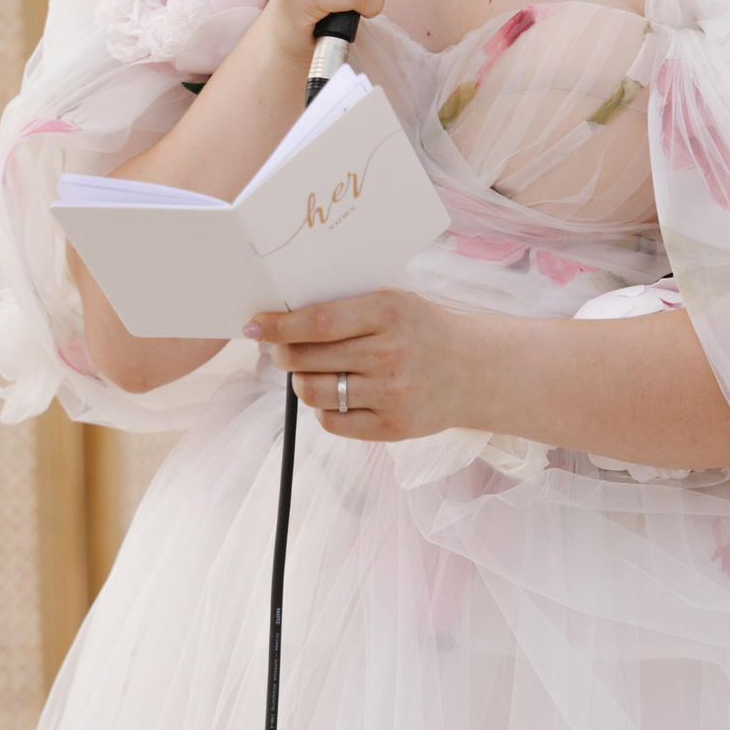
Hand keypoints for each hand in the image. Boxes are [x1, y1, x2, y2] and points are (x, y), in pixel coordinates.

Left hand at [251, 289, 488, 441]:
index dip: (280, 326)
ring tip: (310, 372)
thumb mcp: (393, 302)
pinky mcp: (391, 427)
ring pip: (313, 392)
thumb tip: (284, 317)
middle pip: (307, 358)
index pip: (318, 322)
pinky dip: (323, 409)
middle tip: (280, 350)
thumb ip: (346, 307)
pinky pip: (331, 422)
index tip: (256, 326)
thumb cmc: (422, 330)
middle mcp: (389, 353)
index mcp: (388, 313)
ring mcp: (391, 393)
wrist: (473, 370)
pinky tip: (337, 394)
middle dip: (282, 354)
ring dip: (300, 382)